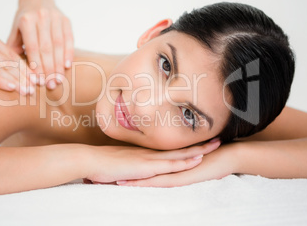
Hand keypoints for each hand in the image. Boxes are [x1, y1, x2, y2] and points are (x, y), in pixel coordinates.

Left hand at [7, 0, 73, 89]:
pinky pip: (69, 39)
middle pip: (47, 48)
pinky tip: (67, 66)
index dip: (36, 64)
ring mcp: (55, 17)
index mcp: (26, 20)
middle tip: (50, 85)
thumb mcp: (15, 30)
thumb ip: (13, 48)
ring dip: (59, 64)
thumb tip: (10, 70)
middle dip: (49, 68)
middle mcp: (41, 17)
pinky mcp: (66, 19)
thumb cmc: (24, 19)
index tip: (38, 80)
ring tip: (58, 80)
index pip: (33, 47)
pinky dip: (69, 53)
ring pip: (59, 45)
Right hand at [84, 138, 220, 184]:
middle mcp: (151, 153)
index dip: (186, 145)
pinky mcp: (147, 166)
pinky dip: (185, 161)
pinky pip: (170, 165)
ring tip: (216, 144)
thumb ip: (128, 166)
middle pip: (180, 147)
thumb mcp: (119, 164)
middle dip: (199, 144)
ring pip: (180, 153)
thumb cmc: (101, 163)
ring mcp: (150, 158)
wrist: (90, 160)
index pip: (170, 149)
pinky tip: (198, 159)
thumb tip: (130, 169)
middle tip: (216, 137)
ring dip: (199, 150)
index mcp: (146, 153)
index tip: (200, 141)